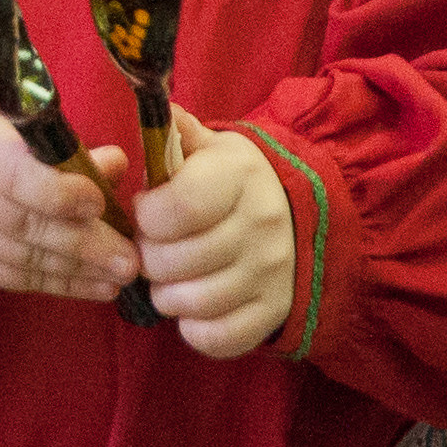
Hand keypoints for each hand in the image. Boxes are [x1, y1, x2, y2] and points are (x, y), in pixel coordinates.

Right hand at [0, 94, 139, 302]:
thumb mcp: (9, 122)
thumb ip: (61, 145)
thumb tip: (115, 164)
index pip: (10, 171)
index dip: (56, 191)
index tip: (98, 202)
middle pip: (22, 222)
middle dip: (82, 242)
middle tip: (129, 258)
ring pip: (22, 257)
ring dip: (78, 269)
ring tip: (120, 274)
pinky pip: (14, 279)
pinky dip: (60, 284)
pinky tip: (95, 286)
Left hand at [132, 108, 296, 358]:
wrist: (300, 216)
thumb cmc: (232, 180)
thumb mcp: (210, 147)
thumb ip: (176, 131)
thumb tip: (154, 107)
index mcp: (238, 178)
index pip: (177, 209)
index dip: (147, 215)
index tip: (146, 210)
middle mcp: (260, 228)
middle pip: (174, 261)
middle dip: (148, 257)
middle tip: (152, 248)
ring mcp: (270, 276)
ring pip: (192, 303)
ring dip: (165, 295)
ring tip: (167, 277)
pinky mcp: (272, 313)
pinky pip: (218, 339)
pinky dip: (194, 329)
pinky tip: (191, 307)